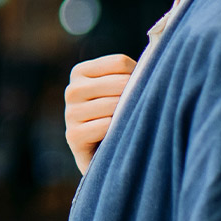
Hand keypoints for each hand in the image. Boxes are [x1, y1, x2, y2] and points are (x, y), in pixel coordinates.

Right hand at [65, 53, 136, 174]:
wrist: (107, 158)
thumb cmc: (120, 117)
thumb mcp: (121, 89)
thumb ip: (130, 73)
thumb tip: (151, 67)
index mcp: (80, 72)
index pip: (119, 63)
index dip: (138, 76)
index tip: (138, 92)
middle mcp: (72, 90)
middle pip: (119, 83)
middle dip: (135, 97)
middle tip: (139, 112)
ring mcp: (70, 113)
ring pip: (113, 104)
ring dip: (127, 116)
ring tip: (130, 124)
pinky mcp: (73, 135)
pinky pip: (105, 125)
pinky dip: (117, 132)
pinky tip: (118, 137)